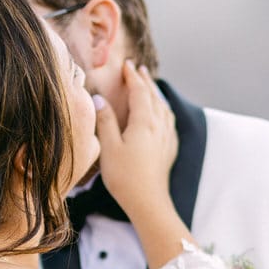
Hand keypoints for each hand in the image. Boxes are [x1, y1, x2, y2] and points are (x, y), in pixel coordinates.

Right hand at [94, 61, 177, 219]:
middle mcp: (159, 126)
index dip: (132, 77)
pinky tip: (162, 116)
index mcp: (144, 122)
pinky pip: (169, 122)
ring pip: (164, 108)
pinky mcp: (169, 150)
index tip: (126, 65)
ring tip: (151, 88)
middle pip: (154, 97)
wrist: (149, 203)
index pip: (139, 91)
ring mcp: (167, 139)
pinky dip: (164, 111)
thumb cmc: (125, 177)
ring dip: (156, 95)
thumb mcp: (109, 147)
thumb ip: (105, 121)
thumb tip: (100, 98)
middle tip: (139, 69)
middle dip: (146, 81)